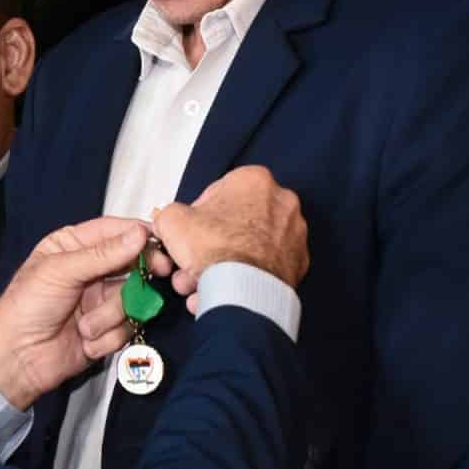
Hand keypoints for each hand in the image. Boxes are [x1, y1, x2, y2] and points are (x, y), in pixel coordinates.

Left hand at [0, 217, 157, 409]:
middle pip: (132, 263)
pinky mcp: (107, 329)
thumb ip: (103, 254)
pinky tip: (85, 342)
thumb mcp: (60, 271)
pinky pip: (127, 327)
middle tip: (155, 273)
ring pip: (132, 299)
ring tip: (84, 326)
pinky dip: (107, 337)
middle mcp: (90, 270)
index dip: (138, 236)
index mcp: (73, 246)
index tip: (159, 243)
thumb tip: (139, 235)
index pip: (114, 231)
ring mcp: (100, 300)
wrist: (17, 359)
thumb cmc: (26, 307)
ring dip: (110, 316)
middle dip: (139, 276)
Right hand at [151, 166, 308, 311]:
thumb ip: (169, 215)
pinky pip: (264, 267)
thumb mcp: (172, 220)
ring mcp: (294, 233)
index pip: (218, 191)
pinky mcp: (299, 263)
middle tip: (194, 261)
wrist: (242, 288)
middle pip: (235, 222)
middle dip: (211, 245)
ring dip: (225, 264)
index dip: (198, 215)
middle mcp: (282, 201)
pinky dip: (246, 277)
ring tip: (204, 283)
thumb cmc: (215, 249)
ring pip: (249, 247)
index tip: (190, 232)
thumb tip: (168, 222)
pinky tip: (225, 289)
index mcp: (254, 180)